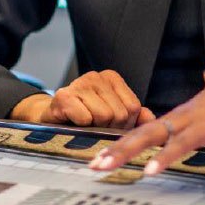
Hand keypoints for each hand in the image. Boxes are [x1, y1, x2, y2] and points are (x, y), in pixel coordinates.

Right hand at [11, 70, 155, 128]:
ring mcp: (79, 83)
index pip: (134, 107)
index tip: (111, 125)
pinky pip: (84, 118)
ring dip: (94, 128)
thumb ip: (136, 116)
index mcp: (112, 78)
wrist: (53, 119)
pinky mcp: (63, 95)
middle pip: (120, 114)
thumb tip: (151, 119)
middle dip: (110, 127)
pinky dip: (80, 127)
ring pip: (103, 117)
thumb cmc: (86, 118)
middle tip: (95, 126)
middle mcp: (96, 76)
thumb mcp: (114, 115)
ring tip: (85, 124)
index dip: (126, 124)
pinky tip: (73, 122)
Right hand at [91, 76, 204, 185]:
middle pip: (149, 134)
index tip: (149, 171)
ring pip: (139, 131)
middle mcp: (182, 119)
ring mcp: (171, 117)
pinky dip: (122, 141)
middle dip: (125, 150)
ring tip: (96, 163)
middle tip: (104, 165)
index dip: (165, 156)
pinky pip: (141, 130)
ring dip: (117, 146)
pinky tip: (107, 153)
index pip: (181, 142)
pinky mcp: (166, 118)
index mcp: (202, 124)